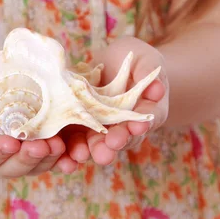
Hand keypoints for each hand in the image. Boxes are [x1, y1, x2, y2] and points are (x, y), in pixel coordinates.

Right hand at [0, 61, 68, 177]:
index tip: (10, 142)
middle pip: (11, 168)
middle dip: (28, 158)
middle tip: (42, 146)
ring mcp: (20, 158)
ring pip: (34, 167)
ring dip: (48, 160)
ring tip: (60, 146)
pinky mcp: (41, 152)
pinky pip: (53, 160)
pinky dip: (64, 160)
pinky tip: (75, 156)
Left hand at [65, 37, 169, 164]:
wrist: (111, 65)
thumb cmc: (135, 62)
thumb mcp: (144, 61)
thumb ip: (149, 73)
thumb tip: (157, 89)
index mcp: (143, 114)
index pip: (143, 122)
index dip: (140, 125)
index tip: (138, 125)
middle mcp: (121, 128)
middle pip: (118, 141)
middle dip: (113, 144)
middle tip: (111, 144)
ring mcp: (99, 130)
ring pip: (94, 146)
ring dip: (87, 151)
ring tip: (81, 154)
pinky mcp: (77, 126)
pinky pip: (72, 142)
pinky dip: (66, 151)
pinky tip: (61, 157)